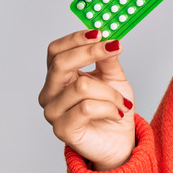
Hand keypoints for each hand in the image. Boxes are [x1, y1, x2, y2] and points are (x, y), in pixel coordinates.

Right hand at [39, 30, 134, 170]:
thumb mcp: (114, 78)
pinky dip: (109, 107)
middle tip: (115, 48)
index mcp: (59, 76)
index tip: (100, 32)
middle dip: (91, 53)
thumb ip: (107, 59)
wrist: (119, 140)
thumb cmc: (112, 108)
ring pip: (82, 86)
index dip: (76, 39)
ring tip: (122, 102)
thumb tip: (108, 38)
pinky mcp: (62, 129)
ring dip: (111, 92)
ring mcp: (53, 112)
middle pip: (60, 63)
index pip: (56, 51)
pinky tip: (117, 113)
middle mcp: (50, 92)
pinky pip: (87, 108)